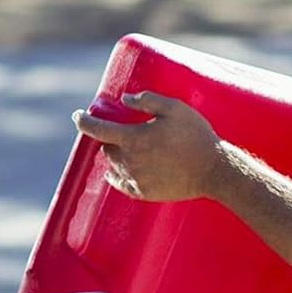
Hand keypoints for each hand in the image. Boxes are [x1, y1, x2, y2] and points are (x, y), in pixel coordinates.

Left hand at [73, 91, 222, 201]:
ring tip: (135, 149)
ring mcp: (135, 179)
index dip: (84, 121)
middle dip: (111, 139)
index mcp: (134, 139)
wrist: (214, 170)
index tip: (78, 116)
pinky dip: (118, 175)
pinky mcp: (142, 193)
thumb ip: (147, 100)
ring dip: (118, 156)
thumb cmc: (196, 136)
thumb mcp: (175, 108)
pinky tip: (119, 172)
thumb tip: (124, 99)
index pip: (98, 130)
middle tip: (125, 132)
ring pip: (114, 165)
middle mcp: (129, 161)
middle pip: (107, 148)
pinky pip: (121, 183)